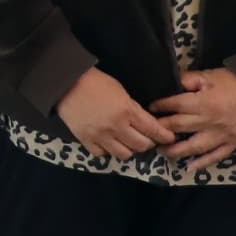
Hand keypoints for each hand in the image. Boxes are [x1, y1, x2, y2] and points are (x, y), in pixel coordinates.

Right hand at [55, 66, 172, 158]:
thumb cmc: (95, 81)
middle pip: (141, 145)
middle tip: (148, 138)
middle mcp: (116, 127)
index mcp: (126, 111)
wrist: (66, 83)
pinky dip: (108, 150)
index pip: (152, 129)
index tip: (169, 137)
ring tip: (128, 142)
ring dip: (129, 149)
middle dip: (148, 142)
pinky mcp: (86, 140)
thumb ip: (133, 108)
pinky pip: (103, 154)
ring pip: (124, 154)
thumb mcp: (120, 90)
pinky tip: (108, 143)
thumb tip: (145, 122)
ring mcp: (100, 136)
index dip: (164, 135)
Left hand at [149, 65, 235, 169]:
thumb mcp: (210, 75)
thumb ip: (189, 79)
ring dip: (176, 150)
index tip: (149, 109)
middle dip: (162, 130)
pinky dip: (202, 163)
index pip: (174, 105)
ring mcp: (220, 135)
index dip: (160, 107)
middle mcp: (208, 121)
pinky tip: (189, 167)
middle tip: (149, 133)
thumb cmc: (235, 82)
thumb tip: (170, 83)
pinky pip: (215, 157)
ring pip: (193, 147)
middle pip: (179, 127)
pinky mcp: (231, 144)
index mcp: (202, 102)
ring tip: (163, 151)